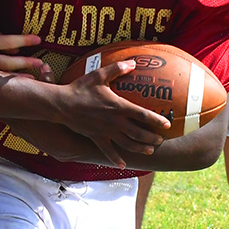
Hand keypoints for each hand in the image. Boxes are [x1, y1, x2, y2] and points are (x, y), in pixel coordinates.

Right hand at [0, 15, 49, 77]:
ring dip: (17, 77)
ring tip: (32, 78)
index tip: (37, 40)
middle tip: (40, 63)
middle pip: (8, 62)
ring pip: (0, 75)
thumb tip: (8, 40)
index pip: (9, 41)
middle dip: (25, 63)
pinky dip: (1, 83)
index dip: (24, 40)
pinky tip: (11, 84)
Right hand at [52, 60, 171, 166]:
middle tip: (161, 140)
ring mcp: (105, 132)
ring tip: (150, 150)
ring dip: (140, 148)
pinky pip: (107, 151)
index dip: (156, 120)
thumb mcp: (98, 75)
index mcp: (118, 106)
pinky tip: (123, 165)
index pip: (142, 115)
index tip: (167, 125)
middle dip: (151, 138)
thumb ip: (117, 69)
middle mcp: (114, 122)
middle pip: (138, 133)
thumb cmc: (80, 88)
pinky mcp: (96, 138)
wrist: (61, 104)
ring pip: (127, 144)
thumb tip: (132, 63)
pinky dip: (115, 159)